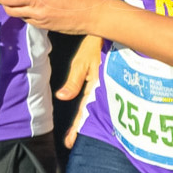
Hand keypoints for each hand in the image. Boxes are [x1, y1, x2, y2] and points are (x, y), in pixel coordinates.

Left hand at [56, 34, 102, 148]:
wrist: (110, 30)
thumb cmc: (95, 44)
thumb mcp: (83, 62)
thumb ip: (74, 81)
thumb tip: (62, 97)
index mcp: (95, 86)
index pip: (84, 111)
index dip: (77, 127)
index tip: (69, 142)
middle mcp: (101, 89)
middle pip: (90, 112)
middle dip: (81, 127)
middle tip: (72, 142)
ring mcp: (105, 85)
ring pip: (95, 107)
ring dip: (87, 119)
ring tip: (78, 133)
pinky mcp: (107, 79)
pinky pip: (99, 98)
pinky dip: (93, 108)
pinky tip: (90, 113)